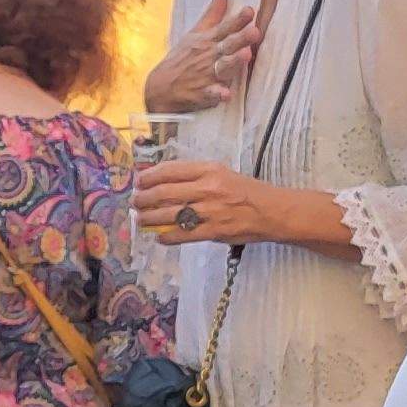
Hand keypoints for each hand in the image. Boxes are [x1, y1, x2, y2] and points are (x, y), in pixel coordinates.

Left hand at [134, 158, 285, 248]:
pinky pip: (182, 235)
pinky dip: (166, 236)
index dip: (150, 176)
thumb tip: (166, 183)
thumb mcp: (222, 173)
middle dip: (143, 198)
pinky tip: (159, 236)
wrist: (272, 211)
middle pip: (164, 192)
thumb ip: (197, 176)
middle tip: (135, 202)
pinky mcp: (212, 231)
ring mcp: (209, 211)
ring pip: (168, 214)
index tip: (140, 181)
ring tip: (140, 220)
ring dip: (149, 218)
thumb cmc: (247, 191)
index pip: (170, 170)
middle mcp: (207, 188)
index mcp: (209, 170)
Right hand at [142, 0, 257, 113]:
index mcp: (208, 40)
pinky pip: (211, 94)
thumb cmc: (182, 57)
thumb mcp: (196, 32)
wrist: (160, 86)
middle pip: (228, 45)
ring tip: (246, 55)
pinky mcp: (202, 94)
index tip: (250, 10)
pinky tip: (226, 94)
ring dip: (233, 62)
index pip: (225, 27)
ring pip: (223, 67)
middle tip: (255, 32)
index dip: (238, 19)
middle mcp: (209, 56)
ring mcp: (206, 75)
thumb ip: (213, 12)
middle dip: (241, 38)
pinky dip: (218, 94)